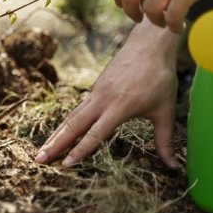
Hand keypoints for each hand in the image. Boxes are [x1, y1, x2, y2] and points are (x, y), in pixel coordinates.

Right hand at [35, 19, 180, 167]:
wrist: (149, 45)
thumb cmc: (160, 78)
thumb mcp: (165, 111)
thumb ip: (165, 141)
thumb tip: (174, 167)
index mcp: (119, 107)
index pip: (95, 133)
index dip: (81, 150)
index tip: (66, 164)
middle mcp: (102, 100)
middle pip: (73, 125)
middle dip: (55, 144)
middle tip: (39, 160)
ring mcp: (96, 93)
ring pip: (71, 117)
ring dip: (55, 135)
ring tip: (41, 151)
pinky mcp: (95, 89)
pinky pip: (77, 110)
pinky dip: (65, 124)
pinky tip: (58, 135)